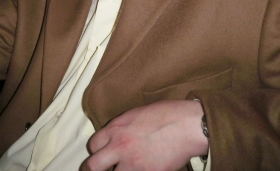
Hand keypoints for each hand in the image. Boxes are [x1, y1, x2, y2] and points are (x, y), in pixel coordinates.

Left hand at [81, 100, 207, 170]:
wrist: (187, 126)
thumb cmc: (165, 115)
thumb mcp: (135, 114)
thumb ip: (120, 127)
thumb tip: (113, 137)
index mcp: (116, 129)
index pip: (93, 146)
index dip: (96, 151)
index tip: (101, 154)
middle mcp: (120, 147)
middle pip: (93, 166)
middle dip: (92, 169)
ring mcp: (133, 164)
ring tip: (124, 169)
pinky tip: (141, 170)